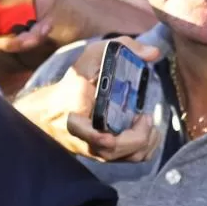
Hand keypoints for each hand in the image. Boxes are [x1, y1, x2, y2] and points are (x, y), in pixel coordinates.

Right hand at [13, 36, 161, 162]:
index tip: (107, 136)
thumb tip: (153, 53)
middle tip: (145, 116)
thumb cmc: (74, 83)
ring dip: (145, 141)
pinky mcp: (108, 155)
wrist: (53, 110)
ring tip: (146, 121)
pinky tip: (146, 129)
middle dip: (138, 135)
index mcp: (75, 117)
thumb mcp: (92, 58)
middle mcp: (86, 140)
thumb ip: (122, 47)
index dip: (96, 138)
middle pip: (114, 149)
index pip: (84, 134)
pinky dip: (146, 146)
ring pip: (127, 157)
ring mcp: (98, 150)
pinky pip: (132, 158)